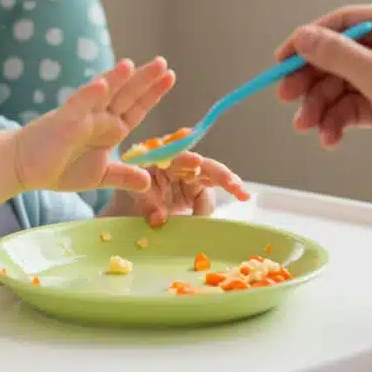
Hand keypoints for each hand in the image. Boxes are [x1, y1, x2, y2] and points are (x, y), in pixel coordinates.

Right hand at [14, 57, 174, 192]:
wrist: (25, 167)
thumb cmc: (60, 168)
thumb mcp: (99, 177)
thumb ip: (123, 177)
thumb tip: (148, 181)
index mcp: (110, 129)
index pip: (136, 108)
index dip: (153, 93)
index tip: (170, 77)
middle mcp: (99, 118)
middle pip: (125, 95)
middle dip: (144, 80)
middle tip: (163, 63)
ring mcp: (82, 117)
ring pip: (103, 94)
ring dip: (117, 79)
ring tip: (133, 64)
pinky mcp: (64, 122)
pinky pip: (78, 105)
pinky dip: (90, 94)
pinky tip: (102, 83)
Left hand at [103, 151, 251, 225]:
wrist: (133, 212)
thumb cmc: (130, 200)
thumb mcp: (134, 201)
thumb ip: (146, 205)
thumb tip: (159, 217)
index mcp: (153, 157)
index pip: (169, 154)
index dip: (183, 159)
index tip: (196, 163)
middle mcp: (173, 161)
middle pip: (198, 162)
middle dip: (215, 171)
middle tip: (230, 182)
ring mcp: (187, 172)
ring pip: (211, 172)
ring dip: (227, 180)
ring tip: (241, 193)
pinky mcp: (197, 185)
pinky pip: (215, 185)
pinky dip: (229, 188)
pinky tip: (242, 195)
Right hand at [276, 4, 371, 195]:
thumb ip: (338, 56)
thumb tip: (304, 37)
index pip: (348, 22)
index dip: (311, 41)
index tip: (282, 61)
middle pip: (342, 55)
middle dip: (313, 80)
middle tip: (288, 98)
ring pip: (345, 84)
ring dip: (323, 106)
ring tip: (309, 127)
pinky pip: (356, 107)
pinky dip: (339, 121)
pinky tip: (331, 137)